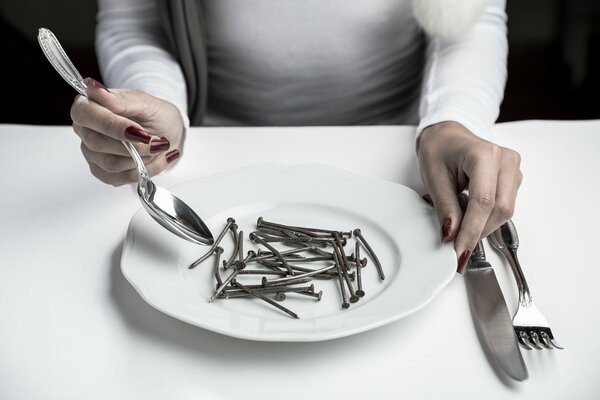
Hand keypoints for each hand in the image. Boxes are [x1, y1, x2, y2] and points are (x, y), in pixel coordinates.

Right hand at [70, 78, 184, 185]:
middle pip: (97, 143)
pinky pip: (120, 178)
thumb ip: (120, 100)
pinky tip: (156, 159)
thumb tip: (93, 87)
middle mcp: (86, 130)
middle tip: (157, 141)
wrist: (168, 134)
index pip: (85, 114)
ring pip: (110, 164)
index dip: (111, 125)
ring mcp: (93, 153)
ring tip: (159, 147)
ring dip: (141, 158)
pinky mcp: (104, 172)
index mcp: (89, 106)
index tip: (138, 130)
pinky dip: (145, 170)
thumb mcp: (145, 102)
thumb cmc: (155, 114)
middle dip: (133, 145)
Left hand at [417, 121, 521, 272]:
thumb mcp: (434, 177)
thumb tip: (452, 234)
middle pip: (500, 210)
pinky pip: (505, 207)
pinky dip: (487, 218)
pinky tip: (470, 214)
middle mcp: (506, 160)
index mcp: (484, 155)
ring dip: (482, 226)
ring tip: (459, 222)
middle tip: (456, 246)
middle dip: (478, 232)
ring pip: (505, 212)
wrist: (448, 137)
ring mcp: (513, 169)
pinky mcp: (513, 180)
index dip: (471, 231)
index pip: (483, 202)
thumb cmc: (440, 150)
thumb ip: (445, 207)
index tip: (459, 251)